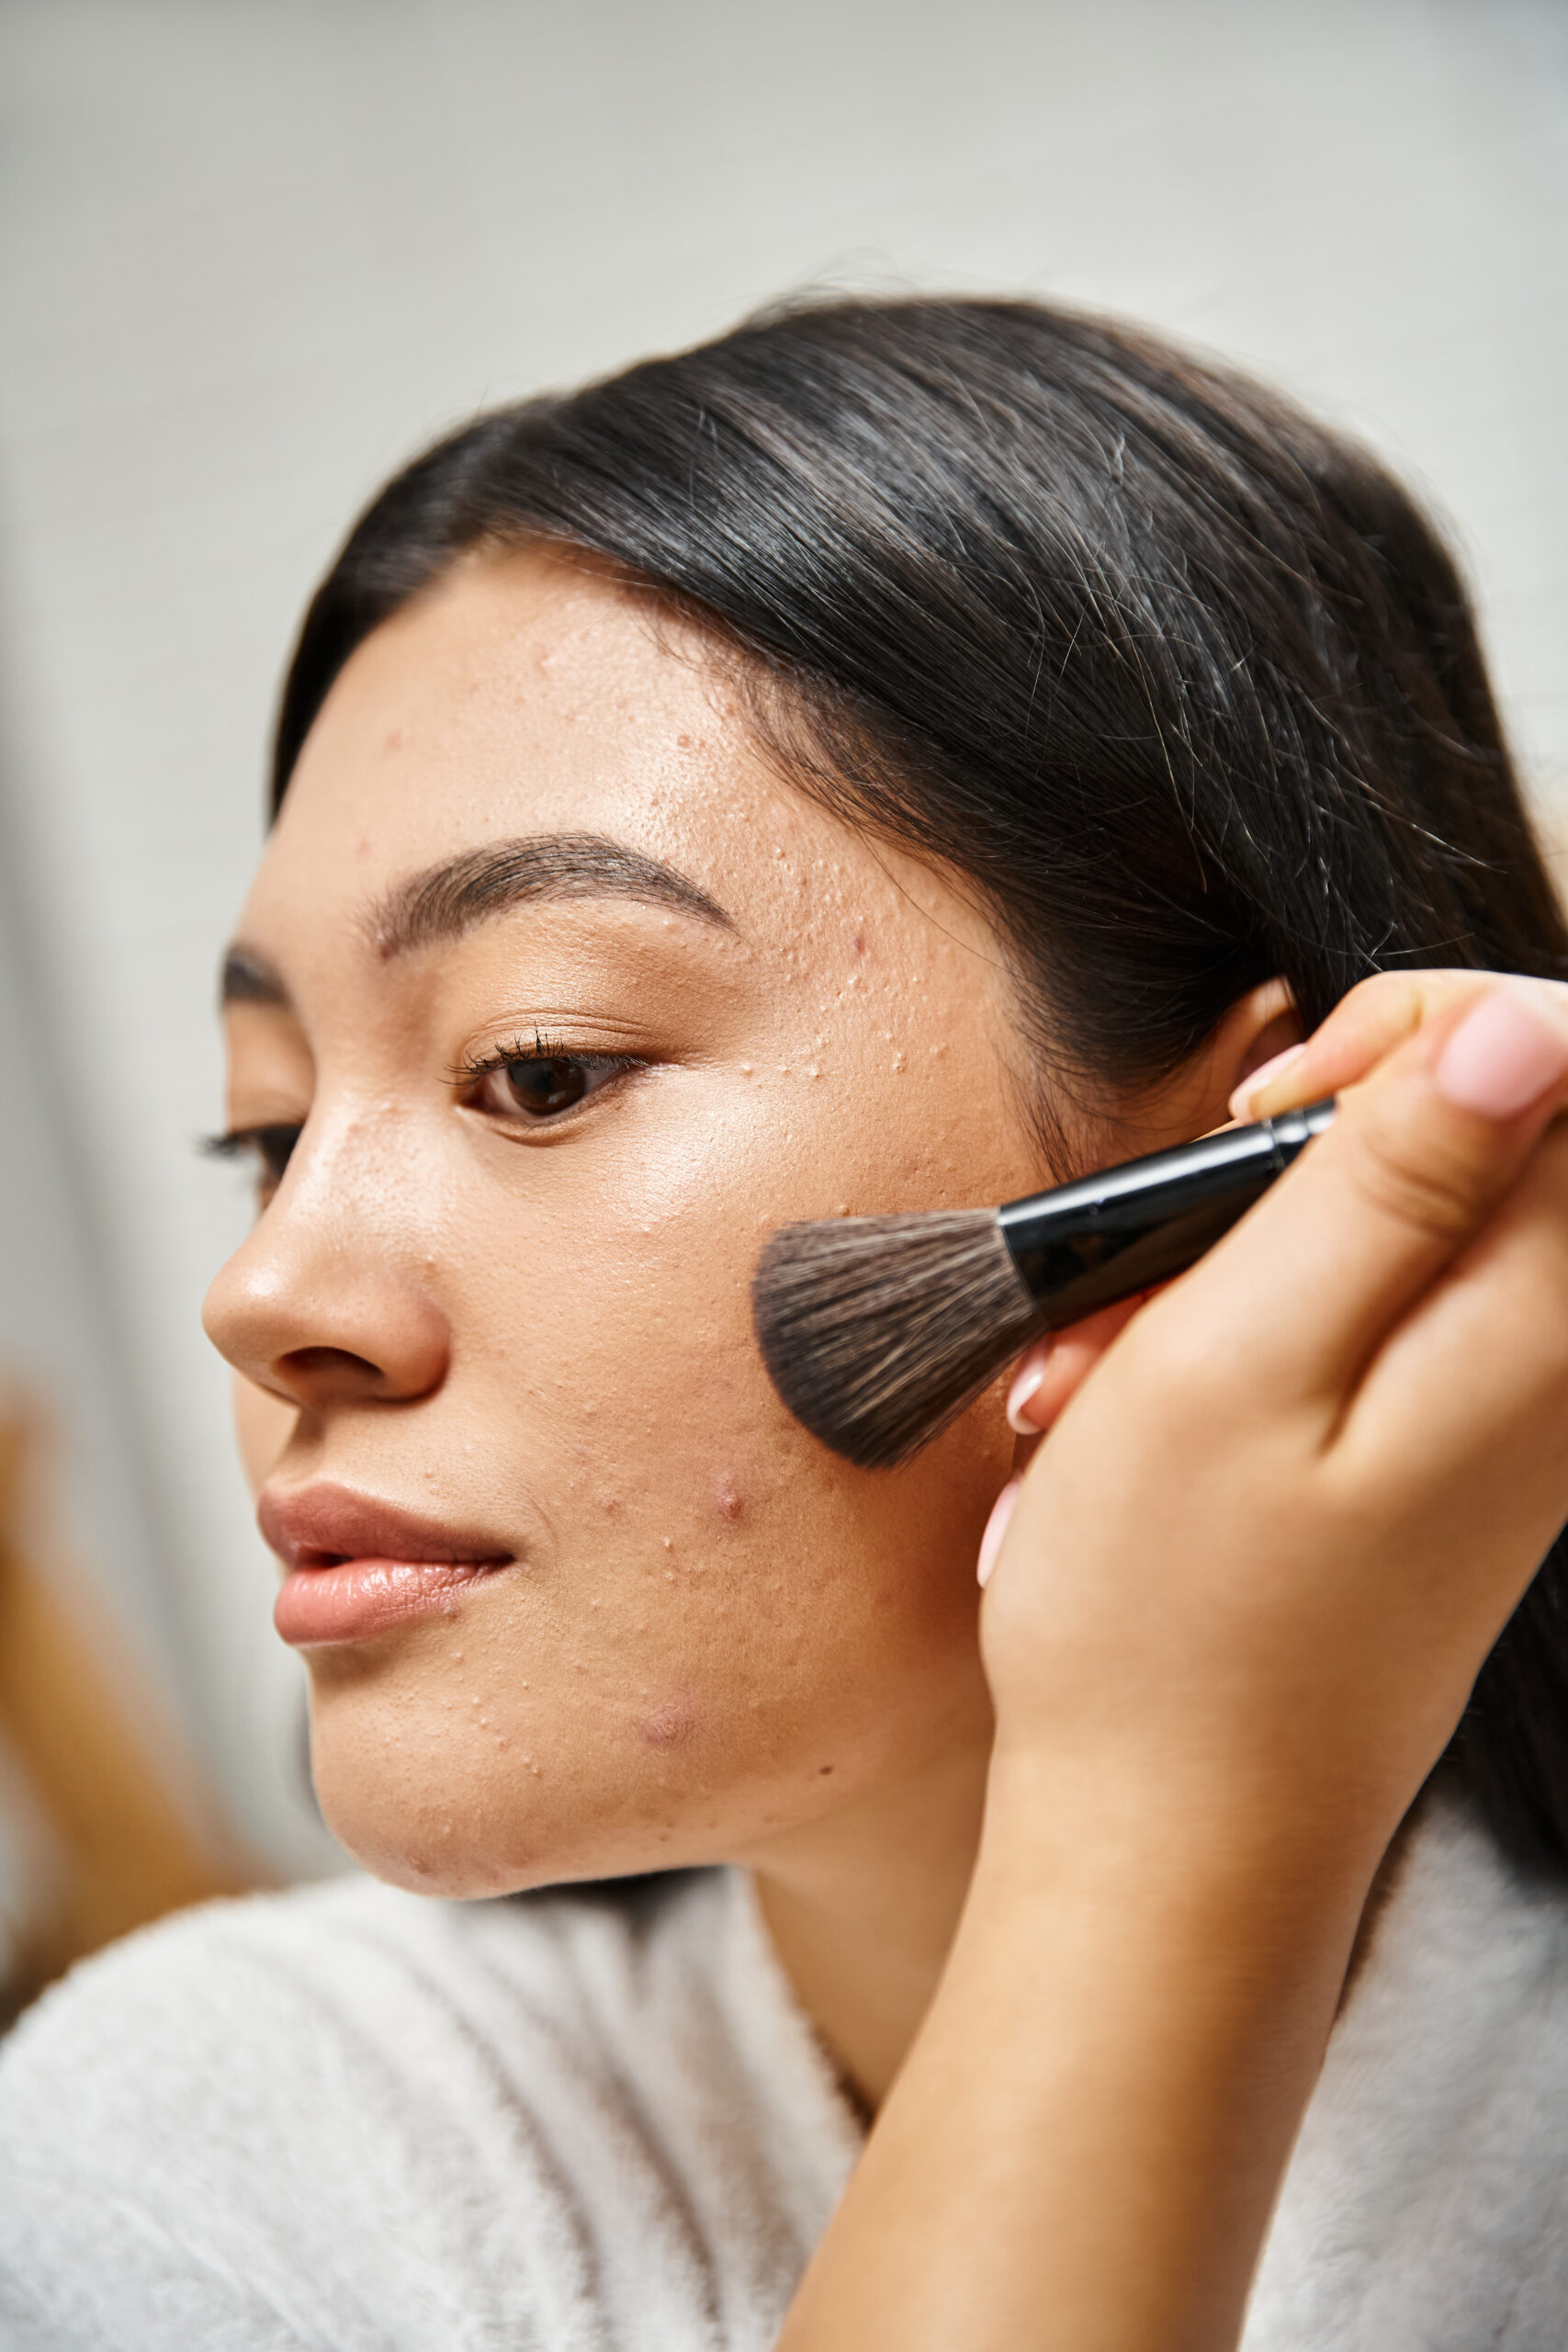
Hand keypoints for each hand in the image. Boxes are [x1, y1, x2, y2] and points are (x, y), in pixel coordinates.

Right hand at [982, 973, 1567, 1887]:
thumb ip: (1386, 1178)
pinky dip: (1245, 1339)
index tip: (1271, 1121)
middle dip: (1292, 1161)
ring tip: (1115, 1370)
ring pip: (1398, 1236)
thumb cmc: (1172, 1630)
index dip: (1405, 1037)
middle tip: (1170, 1254)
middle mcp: (1555, 1370)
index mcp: (1534, 1326)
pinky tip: (1142, 1413)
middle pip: (1477, 1140)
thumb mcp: (1237, 1359)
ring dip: (1237, 1262)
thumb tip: (1531, 1024)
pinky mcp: (1446, 1471)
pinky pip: (1369, 1332)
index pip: (1557, 1055)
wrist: (1174, 1858)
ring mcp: (1506, 1427)